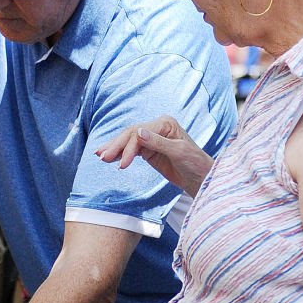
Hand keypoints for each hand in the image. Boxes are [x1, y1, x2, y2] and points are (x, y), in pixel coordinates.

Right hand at [96, 115, 212, 196]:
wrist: (201, 178)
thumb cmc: (196, 164)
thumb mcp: (178, 152)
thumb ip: (158, 142)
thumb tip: (138, 133)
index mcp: (165, 124)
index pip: (140, 133)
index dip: (128, 147)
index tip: (121, 164)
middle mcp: (157, 128)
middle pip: (131, 134)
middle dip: (116, 146)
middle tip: (102, 157)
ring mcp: (152, 139)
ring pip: (128, 141)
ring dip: (114, 149)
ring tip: (100, 156)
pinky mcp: (149, 150)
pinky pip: (131, 149)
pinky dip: (120, 153)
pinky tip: (110, 157)